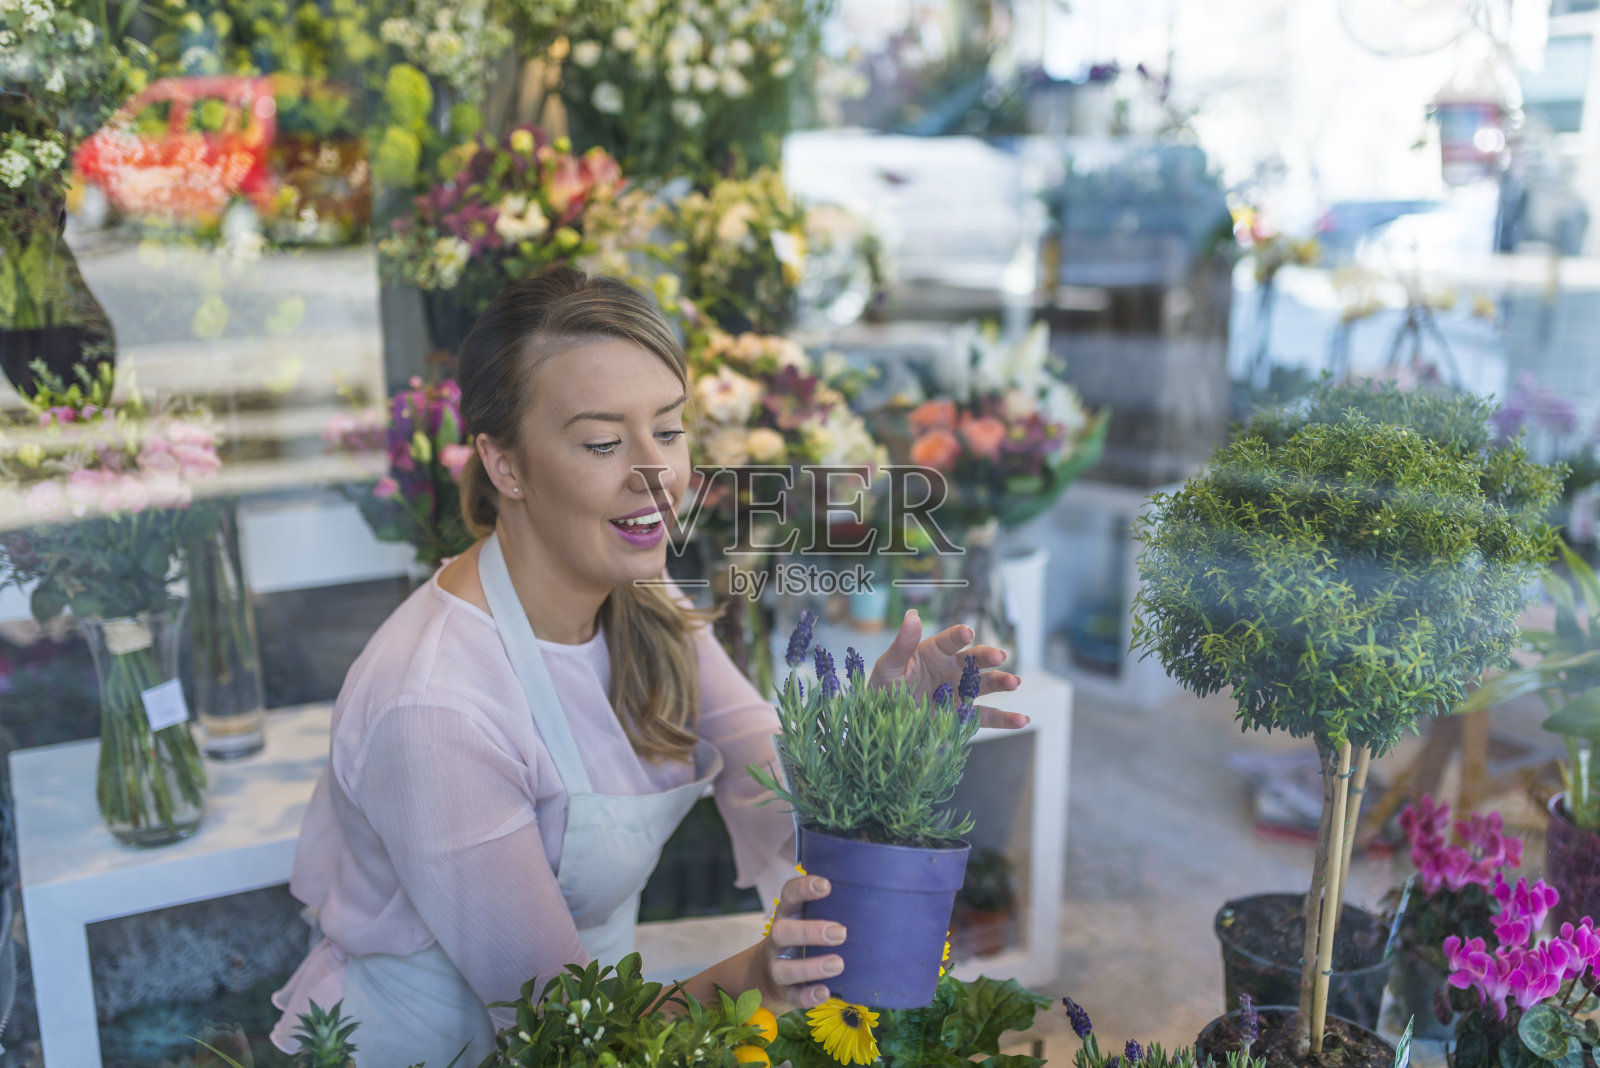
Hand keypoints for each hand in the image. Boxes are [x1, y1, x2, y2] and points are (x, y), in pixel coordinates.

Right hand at [761, 873, 845, 1008]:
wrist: (774, 973)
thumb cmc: (807, 936)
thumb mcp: (812, 916)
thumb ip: (834, 906)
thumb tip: (880, 898)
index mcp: (788, 913)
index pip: (788, 895)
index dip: (803, 888)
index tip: (826, 885)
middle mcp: (778, 938)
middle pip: (782, 931)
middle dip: (810, 932)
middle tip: (841, 933)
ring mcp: (778, 965)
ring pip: (783, 968)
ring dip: (810, 967)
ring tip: (838, 964)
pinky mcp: (785, 990)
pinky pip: (793, 995)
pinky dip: (808, 996)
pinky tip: (826, 992)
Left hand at [868, 609, 1026, 728]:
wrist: (882, 721)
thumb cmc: (883, 688)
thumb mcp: (888, 667)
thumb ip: (901, 644)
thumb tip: (912, 615)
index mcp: (933, 652)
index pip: (950, 641)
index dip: (959, 636)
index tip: (967, 633)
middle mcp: (951, 669)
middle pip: (974, 659)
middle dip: (987, 656)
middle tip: (1000, 656)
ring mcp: (959, 692)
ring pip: (985, 684)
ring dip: (1002, 682)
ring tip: (1015, 682)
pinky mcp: (962, 716)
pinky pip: (986, 717)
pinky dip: (1005, 719)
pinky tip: (1022, 719)